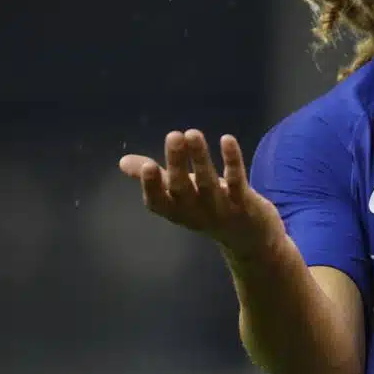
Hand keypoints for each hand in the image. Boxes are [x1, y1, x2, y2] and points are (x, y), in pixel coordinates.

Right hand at [118, 129, 285, 260]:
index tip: (147, 165)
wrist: (250, 240)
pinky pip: (238, 180)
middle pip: (183, 188)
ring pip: (209, 181)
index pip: (158, 202)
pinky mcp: (244, 203)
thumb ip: (155, 178)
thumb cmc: (208, 209)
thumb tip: (123, 162)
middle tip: (173, 135)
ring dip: (201, 157)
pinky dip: (232, 161)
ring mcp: (220, 209)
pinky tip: (227, 139)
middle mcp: (196, 212)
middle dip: (177, 163)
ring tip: (192, 133)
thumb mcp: (180, 195)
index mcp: (176, 211)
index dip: (151, 186)